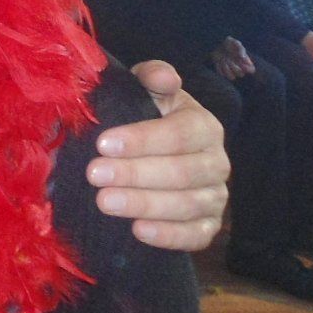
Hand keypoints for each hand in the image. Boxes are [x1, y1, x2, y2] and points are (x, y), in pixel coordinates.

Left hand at [87, 60, 229, 251]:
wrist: (153, 155)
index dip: (142, 139)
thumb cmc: (146, 118)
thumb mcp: (145, 91)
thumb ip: (152, 77)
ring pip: (188, 206)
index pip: (179, 134)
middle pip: (182, 173)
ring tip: (104, 202)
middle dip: (135, 174)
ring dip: (144, 204)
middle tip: (95, 175)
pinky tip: (137, 230)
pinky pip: (196, 236)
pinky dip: (168, 236)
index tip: (103, 143)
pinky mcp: (208, 226)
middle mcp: (217, 162)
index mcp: (204, 126)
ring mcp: (216, 197)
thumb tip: (164, 76)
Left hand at [211, 36, 253, 80]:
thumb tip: (243, 58)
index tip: (242, 62)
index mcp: (244, 61)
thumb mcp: (235, 43)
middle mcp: (239, 67)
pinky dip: (219, 67)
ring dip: (227, 69)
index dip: (248, 68)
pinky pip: (222, 74)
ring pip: (232, 77)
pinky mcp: (222, 71)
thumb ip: (240, 49)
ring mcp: (231, 70)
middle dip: (235, 67)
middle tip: (229, 59)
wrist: (218, 44)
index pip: (251, 70)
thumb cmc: (229, 43)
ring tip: (223, 60)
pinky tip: (218, 61)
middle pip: (241, 74)